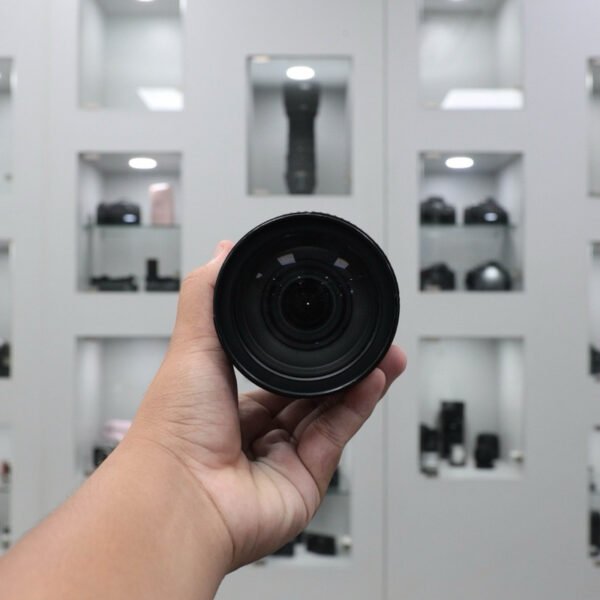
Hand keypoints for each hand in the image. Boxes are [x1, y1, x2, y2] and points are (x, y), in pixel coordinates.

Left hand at [128, 241, 406, 570]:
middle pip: (309, 390)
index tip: (324, 321)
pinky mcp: (304, 480)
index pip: (274, 368)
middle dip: (340, 364)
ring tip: (386, 352)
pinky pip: (336, 435)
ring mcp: (281, 457)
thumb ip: (209, 296)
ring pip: (330, 411)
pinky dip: (358, 406)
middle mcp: (254, 431)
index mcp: (227, 400)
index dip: (302, 346)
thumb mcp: (192, 346)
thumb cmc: (171, 431)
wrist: (179, 498)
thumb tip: (222, 252)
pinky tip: (374, 378)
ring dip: (360, 380)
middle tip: (367, 337)